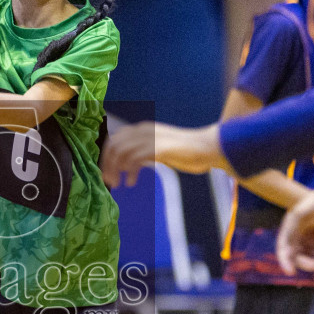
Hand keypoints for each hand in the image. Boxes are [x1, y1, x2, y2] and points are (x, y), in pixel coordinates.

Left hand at [102, 122, 223, 187]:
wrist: (207, 147)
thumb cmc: (185, 151)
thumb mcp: (158, 148)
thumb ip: (143, 151)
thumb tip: (125, 163)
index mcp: (142, 129)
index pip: (114, 139)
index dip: (106, 157)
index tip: (107, 174)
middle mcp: (144, 130)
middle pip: (113, 145)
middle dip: (107, 165)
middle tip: (110, 182)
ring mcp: (151, 138)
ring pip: (121, 152)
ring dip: (115, 169)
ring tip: (118, 184)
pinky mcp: (158, 148)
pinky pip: (135, 159)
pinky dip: (129, 172)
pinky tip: (131, 182)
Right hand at [277, 172, 313, 273]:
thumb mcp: (298, 214)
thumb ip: (289, 231)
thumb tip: (286, 252)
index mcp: (291, 229)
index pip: (284, 249)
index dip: (285, 261)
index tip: (291, 272)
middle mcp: (301, 236)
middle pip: (298, 257)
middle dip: (306, 262)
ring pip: (310, 259)